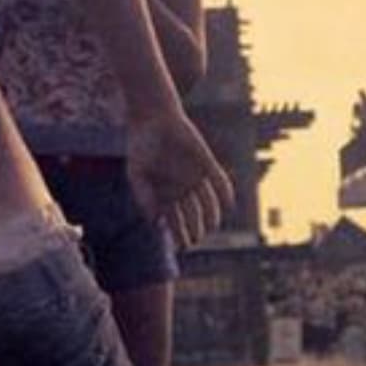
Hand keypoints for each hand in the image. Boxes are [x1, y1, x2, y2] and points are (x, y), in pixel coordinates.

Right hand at [127, 113, 235, 249]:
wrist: (153, 119)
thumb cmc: (141, 147)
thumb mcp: (137, 174)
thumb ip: (144, 197)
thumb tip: (154, 221)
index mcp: (166, 195)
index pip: (175, 223)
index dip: (179, 236)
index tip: (181, 246)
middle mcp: (183, 190)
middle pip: (193, 217)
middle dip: (194, 231)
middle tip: (195, 240)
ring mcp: (196, 177)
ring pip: (208, 203)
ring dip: (211, 216)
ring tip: (210, 227)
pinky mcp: (206, 163)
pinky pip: (220, 180)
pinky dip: (225, 192)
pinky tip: (228, 203)